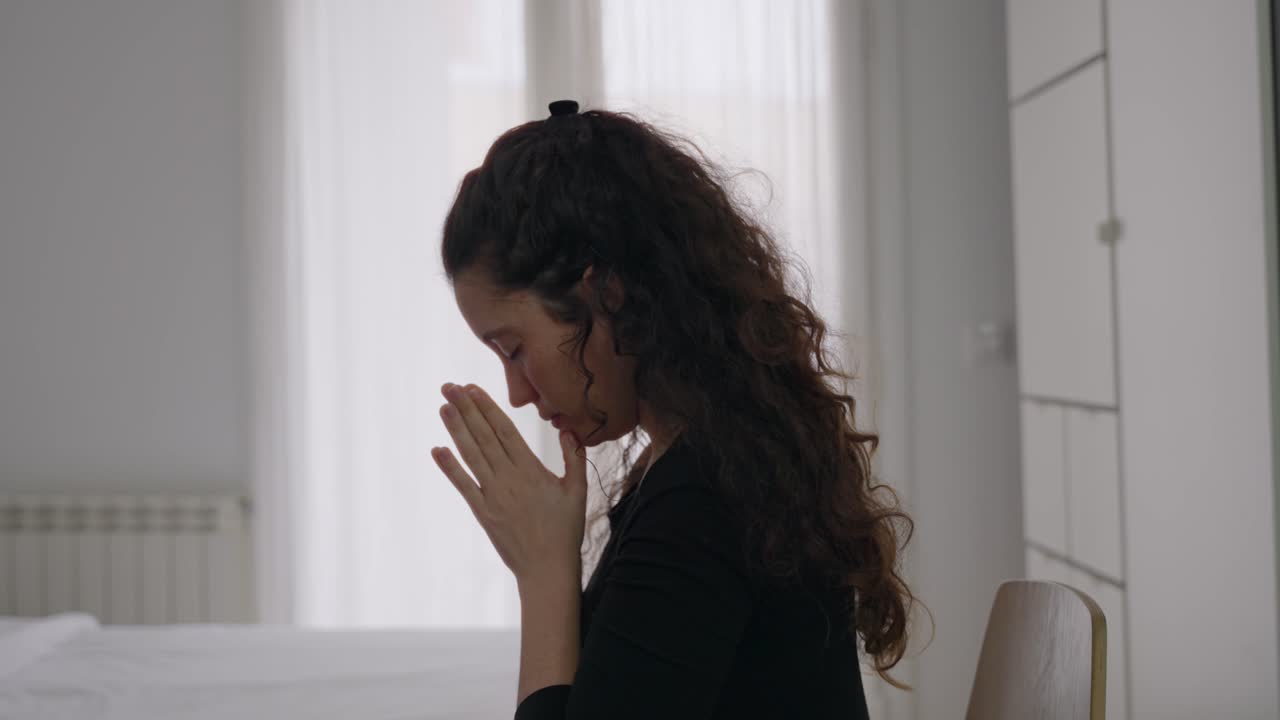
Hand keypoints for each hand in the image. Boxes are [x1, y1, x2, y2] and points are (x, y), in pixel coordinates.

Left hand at [431, 383, 586, 587]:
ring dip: (455, 430)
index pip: (504, 430)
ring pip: (471, 455)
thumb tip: (568, 429)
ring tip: (443, 407)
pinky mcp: (483, 513)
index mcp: (532, 470)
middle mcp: (509, 478)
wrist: (547, 569)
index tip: (473, 388)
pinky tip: (437, 450)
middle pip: (483, 436)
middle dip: (466, 409)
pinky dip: (449, 467)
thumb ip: (574, 458)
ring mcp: (493, 496)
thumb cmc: (566, 530)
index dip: (487, 407)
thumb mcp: (577, 491)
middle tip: (449, 386)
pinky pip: (463, 486)